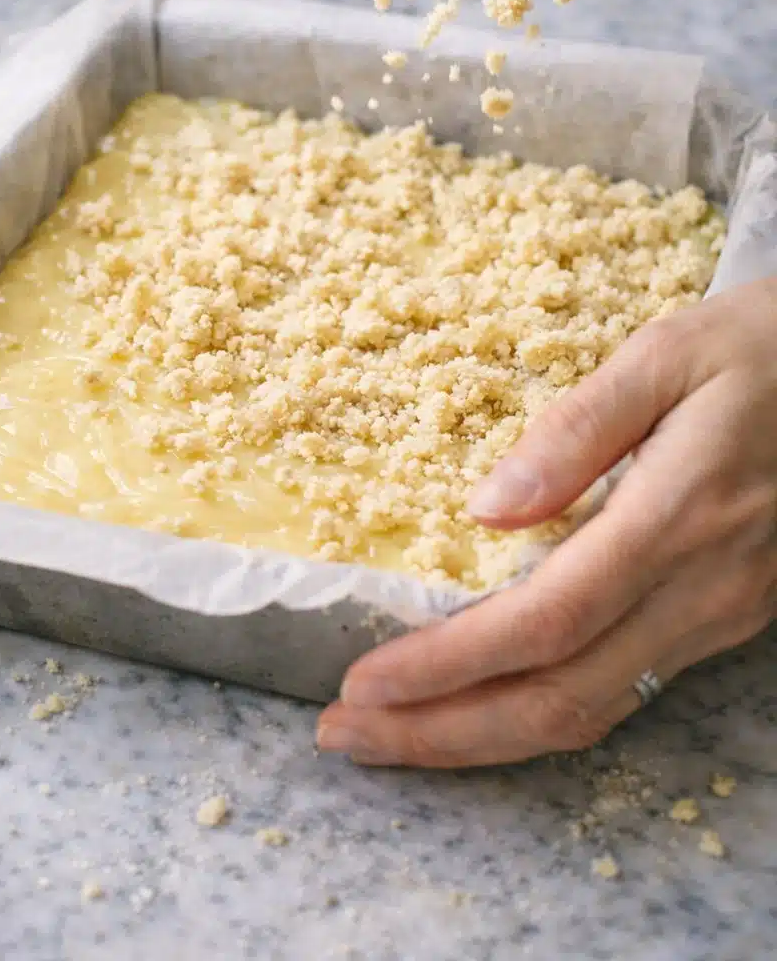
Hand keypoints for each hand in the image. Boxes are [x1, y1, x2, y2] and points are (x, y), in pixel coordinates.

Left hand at [317, 279, 776, 767]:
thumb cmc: (765, 346)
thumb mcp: (669, 353)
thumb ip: (579, 429)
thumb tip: (485, 507)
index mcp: (678, 517)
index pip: (542, 622)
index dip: (447, 665)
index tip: (362, 682)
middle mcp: (702, 589)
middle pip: (560, 697)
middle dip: (444, 730)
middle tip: (346, 735)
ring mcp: (721, 614)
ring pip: (593, 708)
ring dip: (483, 733)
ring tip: (394, 732)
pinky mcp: (727, 616)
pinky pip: (623, 688)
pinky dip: (539, 711)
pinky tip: (483, 701)